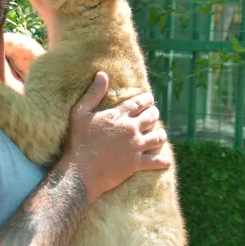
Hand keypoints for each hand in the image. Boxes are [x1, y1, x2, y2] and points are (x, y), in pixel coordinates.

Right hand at [60, 71, 170, 203]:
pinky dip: (163, 161)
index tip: (149, 99)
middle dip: (155, 113)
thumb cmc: (78, 141)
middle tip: (155, 113)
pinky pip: (156, 161)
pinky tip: (166, 161)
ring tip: (160, 133)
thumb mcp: (80, 113)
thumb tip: (102, 74)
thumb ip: (93, 93)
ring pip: (158, 137)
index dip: (146, 100)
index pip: (138, 103)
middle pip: (151, 117)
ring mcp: (135, 147)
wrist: (80, 171)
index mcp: (118, 116)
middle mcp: (131, 129)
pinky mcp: (137, 164)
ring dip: (161, 134)